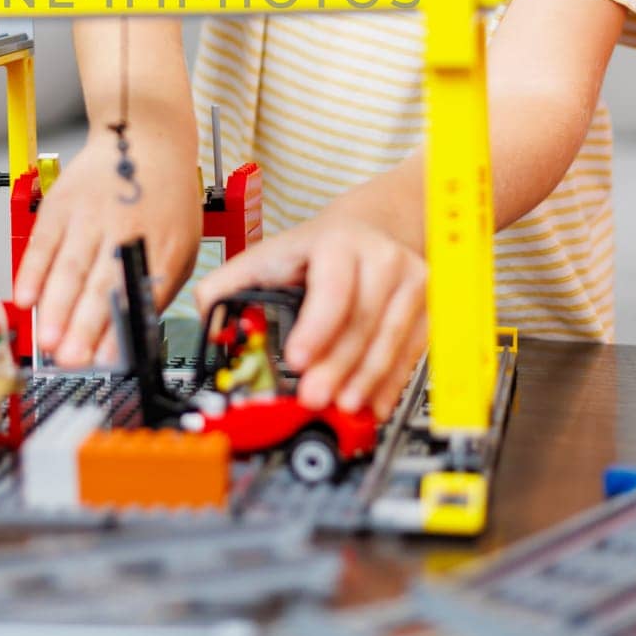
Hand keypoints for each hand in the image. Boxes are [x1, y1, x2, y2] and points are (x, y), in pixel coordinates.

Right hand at [13, 124, 201, 367]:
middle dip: (85, 325)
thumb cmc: (165, 197)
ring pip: (71, 267)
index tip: (107, 360)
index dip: (121, 329)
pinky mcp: (63, 203)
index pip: (139, 294)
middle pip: (102, 282)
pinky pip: (43, 242)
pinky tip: (25, 298)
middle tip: (72, 359)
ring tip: (49, 341)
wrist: (146, 137)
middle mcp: (127, 229)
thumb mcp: (181, 243)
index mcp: (164, 244)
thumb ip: (159, 286)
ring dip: (57, 307)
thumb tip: (136, 333)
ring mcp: (92, 215)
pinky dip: (31, 271)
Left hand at [194, 191, 426, 420]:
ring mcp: (411, 279)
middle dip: (337, 367)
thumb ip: (230, 286)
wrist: (373, 228)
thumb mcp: (270, 255)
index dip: (317, 327)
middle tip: (314, 399)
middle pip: (361, 321)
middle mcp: (380, 257)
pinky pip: (412, 349)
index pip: (332, 287)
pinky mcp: (430, 304)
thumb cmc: (317, 250)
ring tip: (345, 407)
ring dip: (367, 380)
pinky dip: (392, 380)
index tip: (297, 360)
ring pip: (390, 338)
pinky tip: (374, 402)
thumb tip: (205, 319)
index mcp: (337, 243)